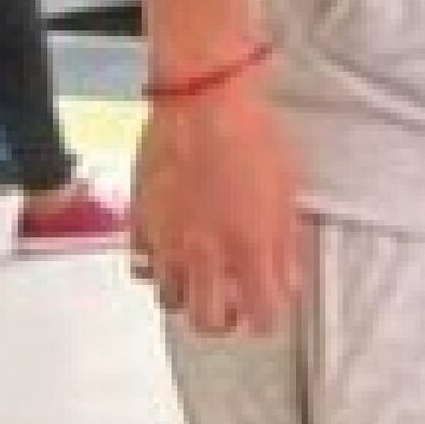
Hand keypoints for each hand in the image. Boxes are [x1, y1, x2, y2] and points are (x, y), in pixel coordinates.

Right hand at [134, 74, 307, 337]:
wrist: (202, 101)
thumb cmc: (251, 138)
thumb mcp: (287, 196)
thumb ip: (284, 246)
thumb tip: (285, 281)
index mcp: (249, 249)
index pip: (263, 316)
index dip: (268, 319)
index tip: (269, 311)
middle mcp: (204, 253)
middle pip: (207, 323)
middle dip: (223, 320)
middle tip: (231, 303)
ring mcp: (166, 241)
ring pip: (170, 300)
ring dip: (187, 295)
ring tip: (201, 277)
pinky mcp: (137, 222)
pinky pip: (141, 266)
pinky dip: (156, 267)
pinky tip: (173, 252)